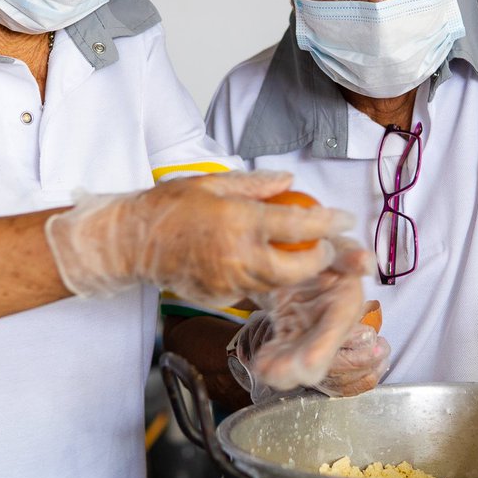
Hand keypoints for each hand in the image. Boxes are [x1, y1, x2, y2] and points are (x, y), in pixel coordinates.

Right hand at [43, 170, 353, 302]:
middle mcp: (237, 255)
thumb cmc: (168, 207)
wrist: (132, 242)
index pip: (297, 226)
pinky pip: (253, 289)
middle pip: (296, 268)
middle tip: (327, 248)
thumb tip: (288, 181)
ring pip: (277, 283)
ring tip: (301, 255)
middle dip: (319, 260)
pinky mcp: (219, 296)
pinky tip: (263, 264)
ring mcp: (228, 280)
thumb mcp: (213, 182)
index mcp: (239, 221)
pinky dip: (265, 278)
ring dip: (295, 271)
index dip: (328, 224)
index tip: (344, 220)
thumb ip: (256, 184)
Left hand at [228, 237, 377, 398]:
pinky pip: (279, 352)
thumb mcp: (336, 245)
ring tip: (263, 368)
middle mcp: (328, 325)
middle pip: (315, 357)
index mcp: (343, 303)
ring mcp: (307, 332)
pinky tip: (259, 363)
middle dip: (296, 368)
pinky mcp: (289, 333)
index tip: (307, 363)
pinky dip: (268, 361)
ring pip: (295, 360)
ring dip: (280, 369)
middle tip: (273, 371)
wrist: (303, 251)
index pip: (334, 331)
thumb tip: (366, 261)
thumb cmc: (325, 248)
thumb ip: (350, 254)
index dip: (322, 349)